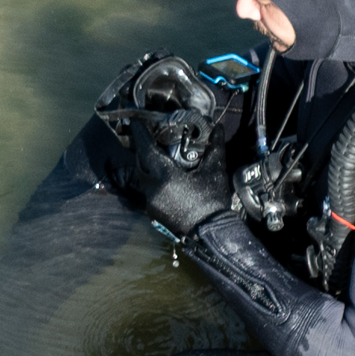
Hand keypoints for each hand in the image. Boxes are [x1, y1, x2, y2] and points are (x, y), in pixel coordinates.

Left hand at [129, 115, 233, 237]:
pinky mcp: (153, 213)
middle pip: (140, 164)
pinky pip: (147, 191)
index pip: (146, 150)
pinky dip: (152, 181)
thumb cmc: (213, 202)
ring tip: (155, 156)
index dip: (140, 134)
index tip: (135, 122)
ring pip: (142, 179)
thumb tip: (219, 129)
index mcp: (165, 177)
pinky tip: (162, 177)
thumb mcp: (215, 172)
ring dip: (146, 166)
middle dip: (142, 150)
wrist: (212, 234)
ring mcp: (151, 204)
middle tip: (147, 138)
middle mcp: (153, 190)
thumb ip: (215, 148)